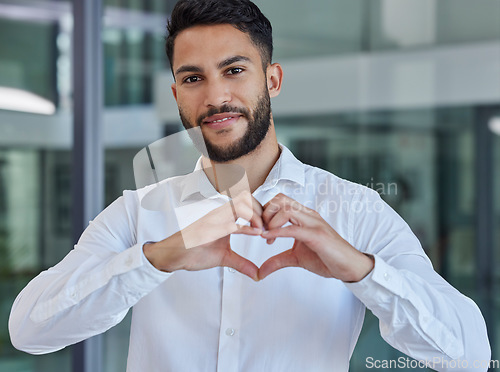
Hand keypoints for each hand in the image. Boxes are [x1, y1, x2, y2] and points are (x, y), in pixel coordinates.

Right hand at [144, 190, 262, 280]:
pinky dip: (246, 227)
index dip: (261, 211)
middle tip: (269, 227)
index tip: (268, 227)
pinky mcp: (209, 229)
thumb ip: (241, 263)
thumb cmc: (194, 252)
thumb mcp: (224, 258)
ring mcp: (214, 219)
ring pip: (241, 204)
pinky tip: (256, 233)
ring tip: (263, 231)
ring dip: (256, 216)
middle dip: (262, 210)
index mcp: (224, 216)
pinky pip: (231, 223)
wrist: (172, 255)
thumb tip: (256, 273)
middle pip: (247, 198)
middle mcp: (220, 213)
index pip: (247, 202)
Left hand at [259, 193, 373, 281]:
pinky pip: (294, 229)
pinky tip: (268, 239)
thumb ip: (277, 261)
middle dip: (265, 213)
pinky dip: (278, 232)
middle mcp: (308, 215)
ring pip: (286, 209)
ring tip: (267, 237)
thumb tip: (260, 273)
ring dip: (271, 221)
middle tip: (261, 230)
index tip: (260, 229)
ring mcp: (313, 223)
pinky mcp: (317, 236)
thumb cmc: (326, 258)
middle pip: (280, 199)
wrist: (349, 266)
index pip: (279, 200)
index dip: (265, 212)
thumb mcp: (296, 258)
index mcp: (303, 216)